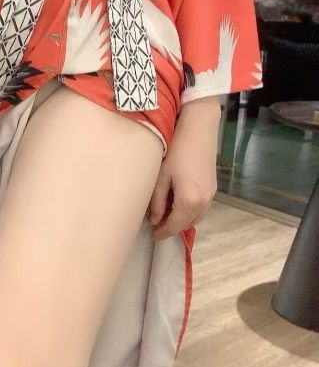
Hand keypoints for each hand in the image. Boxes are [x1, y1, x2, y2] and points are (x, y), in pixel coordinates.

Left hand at [148, 97, 219, 240]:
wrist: (199, 131)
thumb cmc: (177, 151)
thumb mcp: (162, 177)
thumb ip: (157, 201)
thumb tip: (154, 219)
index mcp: (189, 201)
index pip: (174, 226)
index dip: (163, 233)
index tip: (153, 235)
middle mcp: (203, 202)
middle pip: (186, 224)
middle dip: (172, 228)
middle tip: (157, 225)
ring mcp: (211, 196)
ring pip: (196, 218)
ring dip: (182, 221)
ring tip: (167, 216)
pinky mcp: (213, 189)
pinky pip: (202, 209)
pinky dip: (191, 213)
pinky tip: (180, 205)